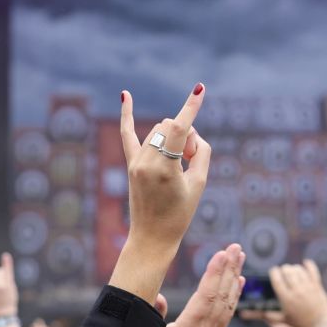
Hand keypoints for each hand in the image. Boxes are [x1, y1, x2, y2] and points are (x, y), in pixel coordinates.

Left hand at [121, 86, 209, 252]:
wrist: (153, 237)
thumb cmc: (180, 214)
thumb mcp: (199, 184)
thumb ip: (201, 152)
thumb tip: (191, 134)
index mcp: (165, 168)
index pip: (180, 128)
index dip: (191, 107)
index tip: (200, 89)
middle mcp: (146, 162)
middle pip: (171, 127)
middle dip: (186, 136)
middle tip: (191, 159)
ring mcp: (135, 162)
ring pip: (159, 130)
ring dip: (173, 137)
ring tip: (180, 162)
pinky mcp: (130, 164)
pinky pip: (126, 134)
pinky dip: (126, 114)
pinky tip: (125, 94)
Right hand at [148, 244, 245, 326]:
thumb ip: (153, 316)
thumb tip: (160, 297)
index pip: (207, 297)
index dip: (215, 274)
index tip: (222, 253)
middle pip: (221, 296)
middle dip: (229, 269)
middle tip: (236, 247)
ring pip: (227, 303)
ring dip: (234, 277)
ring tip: (239, 256)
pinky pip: (227, 314)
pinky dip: (234, 295)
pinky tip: (240, 281)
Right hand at [269, 260, 326, 326]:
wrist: (321, 325)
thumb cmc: (300, 324)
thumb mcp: (283, 320)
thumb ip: (267, 315)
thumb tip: (248, 315)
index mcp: (286, 298)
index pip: (276, 278)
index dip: (274, 272)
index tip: (273, 271)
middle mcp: (296, 291)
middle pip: (287, 271)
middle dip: (284, 269)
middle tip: (283, 272)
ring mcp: (308, 287)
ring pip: (298, 269)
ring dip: (294, 268)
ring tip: (292, 271)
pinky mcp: (317, 285)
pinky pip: (313, 270)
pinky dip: (308, 265)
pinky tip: (305, 263)